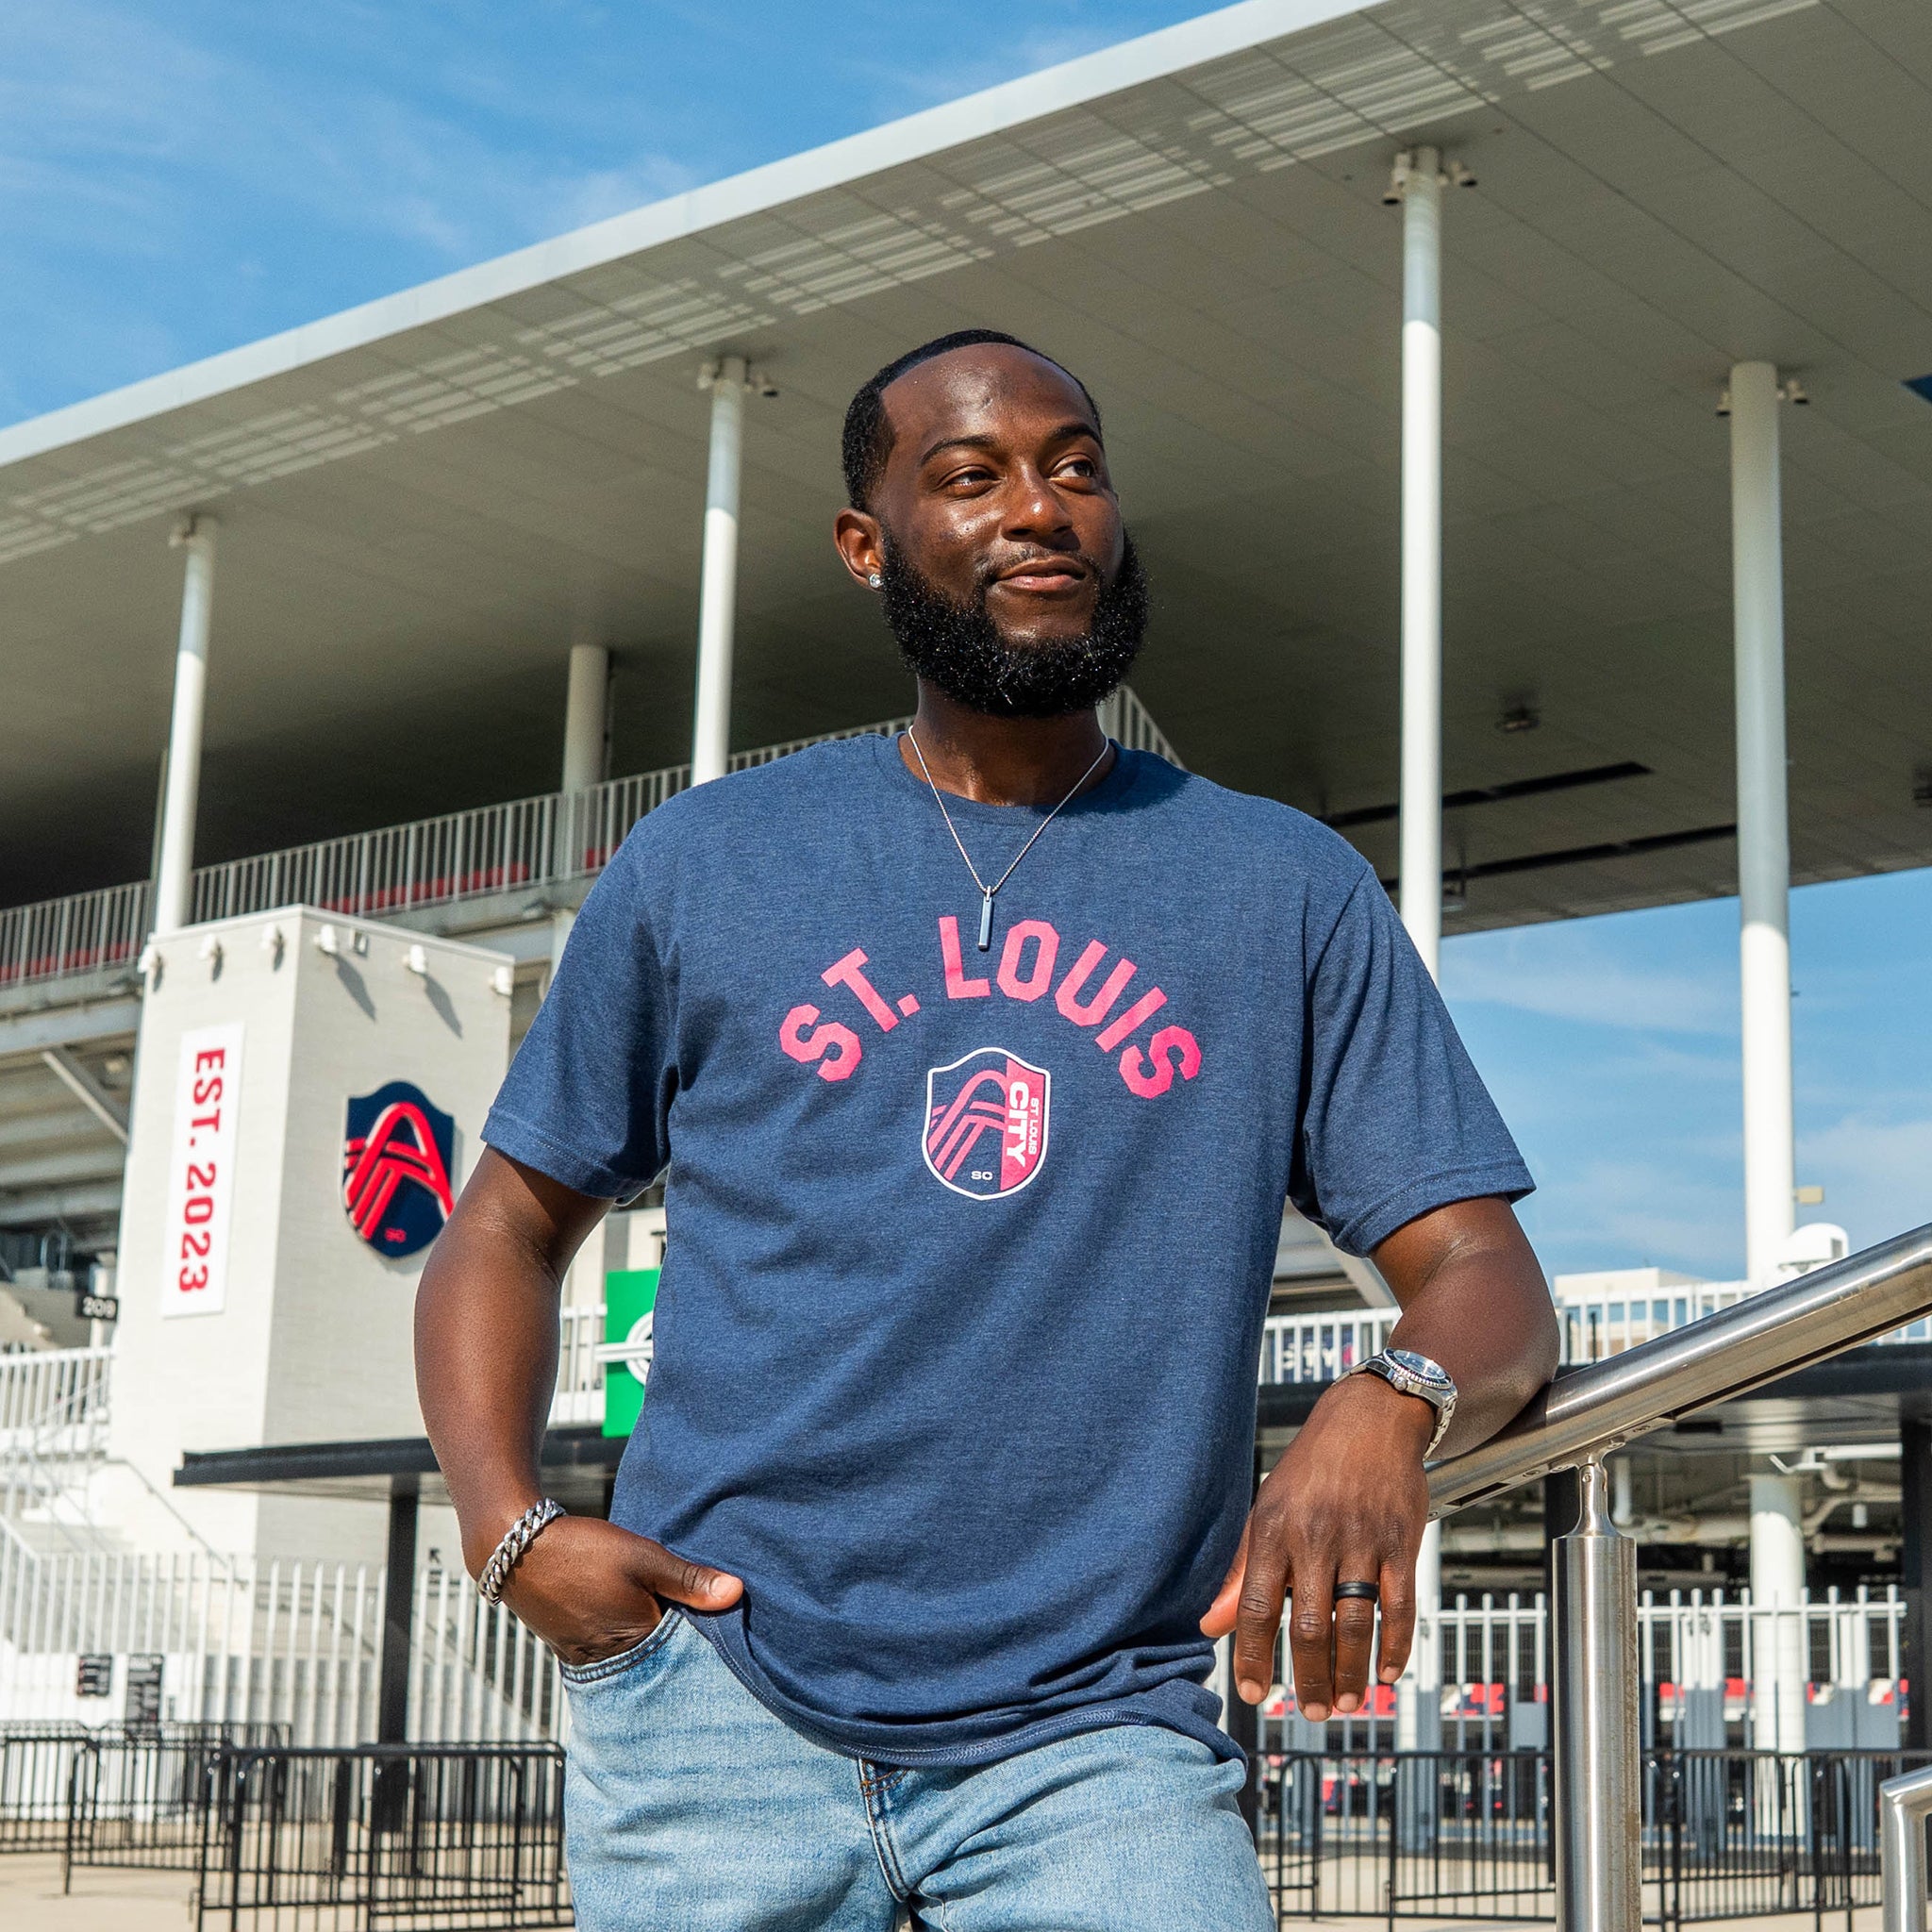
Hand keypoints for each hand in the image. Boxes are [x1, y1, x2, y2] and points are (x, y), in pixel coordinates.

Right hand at [490, 1515, 742, 1667]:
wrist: (518, 1548)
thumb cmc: (584, 1550)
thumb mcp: (644, 1557)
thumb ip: (689, 1579)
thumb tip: (737, 1593)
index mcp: (635, 1643)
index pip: (685, 1650)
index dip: (703, 1634)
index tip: (722, 1623)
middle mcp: (611, 1664)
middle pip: (659, 1658)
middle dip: (679, 1643)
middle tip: (696, 1620)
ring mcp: (588, 1661)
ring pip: (634, 1655)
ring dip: (650, 1639)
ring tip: (663, 1616)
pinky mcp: (572, 1651)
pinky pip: (610, 1653)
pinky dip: (625, 1639)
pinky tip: (632, 1618)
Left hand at [1200, 1373, 1429, 1721]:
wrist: (1369, 1418)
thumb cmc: (1311, 1469)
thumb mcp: (1266, 1508)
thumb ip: (1243, 1571)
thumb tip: (1211, 1625)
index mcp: (1275, 1529)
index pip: (1260, 1606)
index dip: (1254, 1655)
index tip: (1253, 1693)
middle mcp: (1317, 1536)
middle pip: (1311, 1625)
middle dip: (1309, 1678)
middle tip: (1309, 1712)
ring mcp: (1363, 1540)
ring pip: (1356, 1622)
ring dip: (1351, 1672)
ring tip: (1345, 1703)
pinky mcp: (1402, 1541)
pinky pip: (1400, 1605)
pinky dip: (1394, 1646)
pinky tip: (1386, 1673)